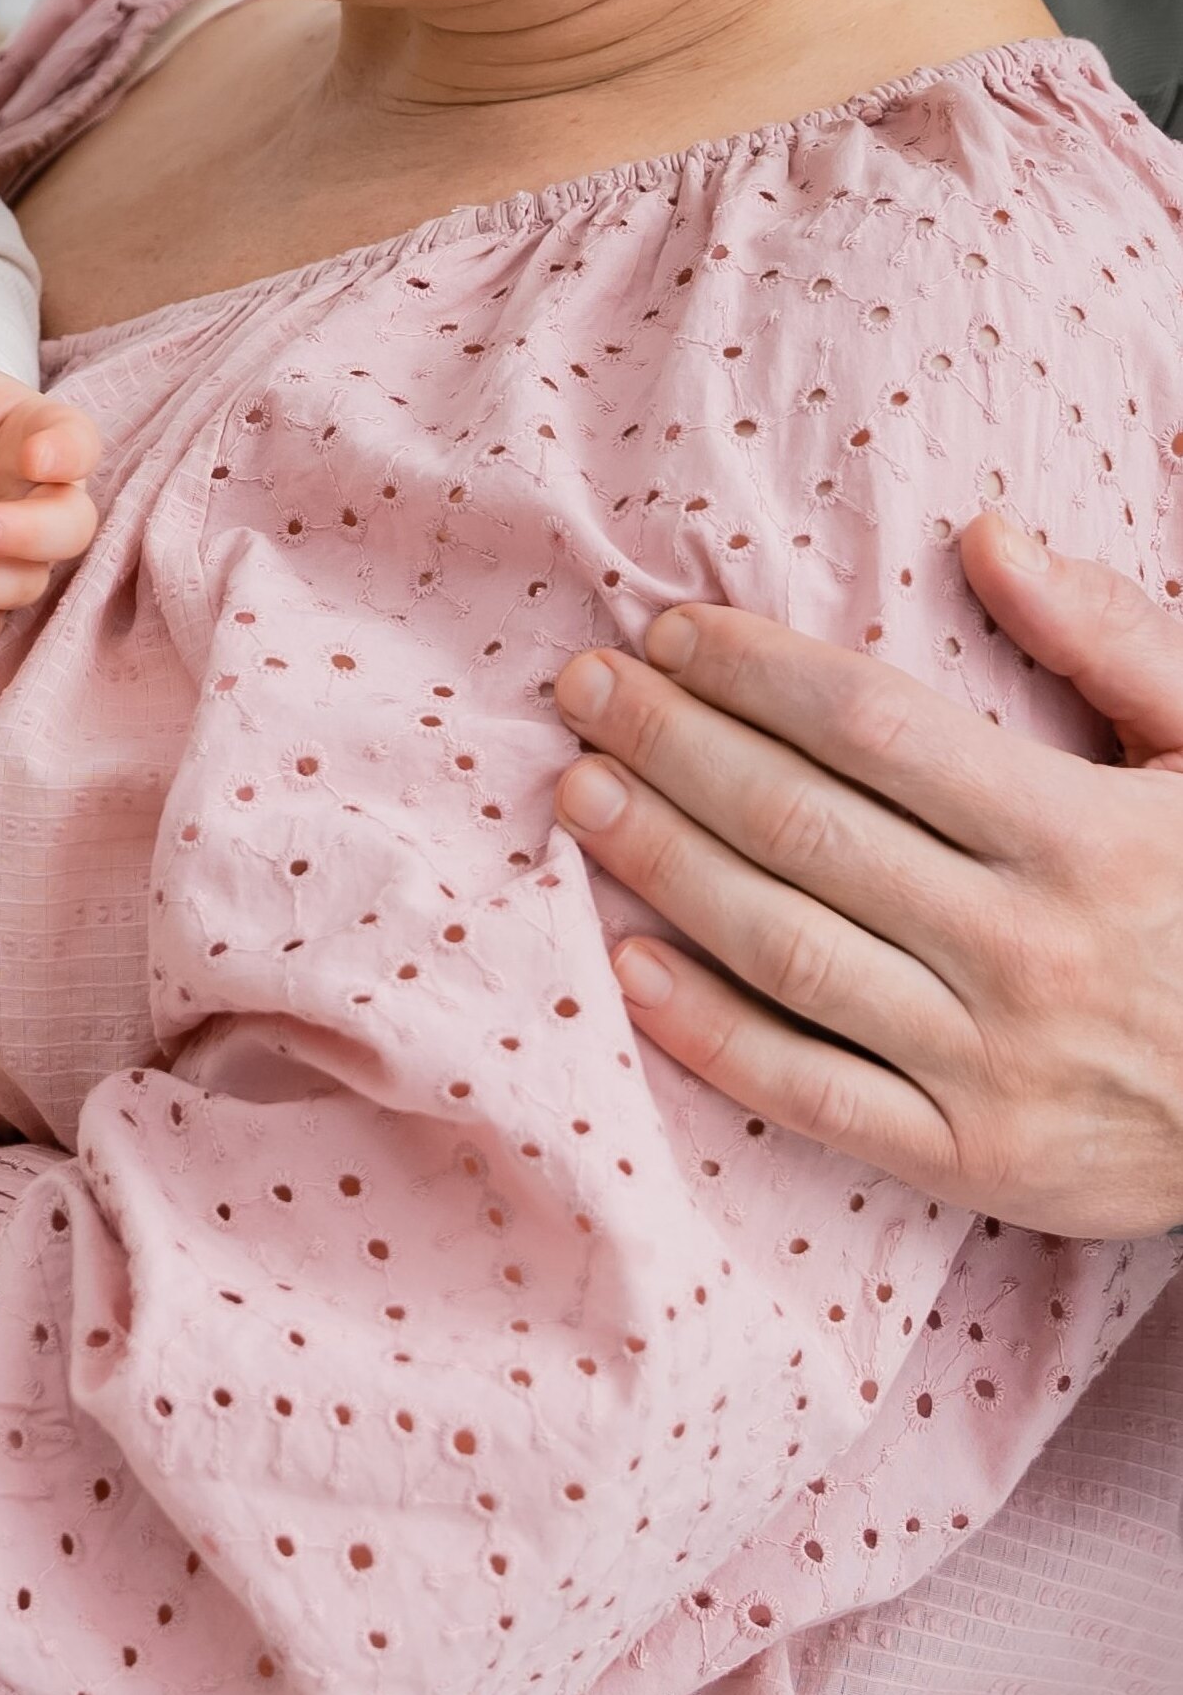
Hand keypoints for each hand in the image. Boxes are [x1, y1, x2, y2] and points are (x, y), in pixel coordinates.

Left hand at [550, 513, 1182, 1237]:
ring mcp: (994, 1065)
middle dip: (674, 745)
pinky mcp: (971, 1160)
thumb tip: (988, 534)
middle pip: (802, 827)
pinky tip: (624, 962)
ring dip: (664, 864)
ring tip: (579, 794)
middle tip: (583, 690)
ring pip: (785, 949)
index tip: (670, 632)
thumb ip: (1116, 640)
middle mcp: (1030, 950)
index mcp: (1088, 838)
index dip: (755, 672)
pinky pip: (808, 1093)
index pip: (873, 728)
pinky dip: (706, 1031)